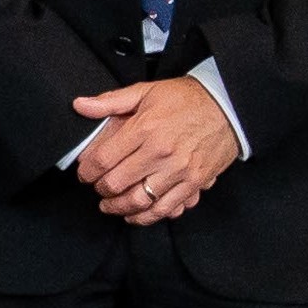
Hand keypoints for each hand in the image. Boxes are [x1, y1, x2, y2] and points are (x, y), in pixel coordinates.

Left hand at [72, 77, 239, 223]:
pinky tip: (137, 215)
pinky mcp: (196, 183)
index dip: (88, 171)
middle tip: (96, 190)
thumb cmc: (184, 98)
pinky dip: (149, 216)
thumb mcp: (145, 91)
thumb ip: (110, 101)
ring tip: (110, 206)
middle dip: (101, 190)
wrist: (227, 107)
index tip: (83, 174)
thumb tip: (80, 105)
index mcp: (144, 129)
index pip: (105, 159)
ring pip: (141, 201)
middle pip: (119, 183)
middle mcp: (161, 153)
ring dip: (120, 208)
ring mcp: (180, 171)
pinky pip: (168, 208)